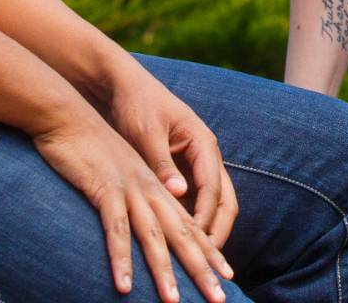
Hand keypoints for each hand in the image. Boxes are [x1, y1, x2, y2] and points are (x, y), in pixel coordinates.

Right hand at [32, 106, 232, 301]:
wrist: (69, 117)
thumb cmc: (94, 150)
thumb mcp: (125, 175)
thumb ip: (140, 200)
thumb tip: (151, 228)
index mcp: (159, 187)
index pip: (192, 224)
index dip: (210, 251)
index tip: (226, 277)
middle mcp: (152, 189)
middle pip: (184, 233)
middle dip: (201, 268)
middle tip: (218, 299)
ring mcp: (131, 189)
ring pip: (153, 236)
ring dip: (164, 272)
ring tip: (173, 302)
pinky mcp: (105, 189)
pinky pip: (116, 229)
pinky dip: (120, 258)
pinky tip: (123, 285)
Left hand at [98, 58, 240, 250]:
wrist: (122, 86)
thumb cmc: (134, 105)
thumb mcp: (146, 134)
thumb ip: (162, 164)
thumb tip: (179, 193)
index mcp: (203, 143)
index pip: (214, 190)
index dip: (206, 219)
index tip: (196, 245)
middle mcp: (206, 154)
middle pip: (225, 200)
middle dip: (218, 231)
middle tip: (207, 262)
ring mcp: (197, 162)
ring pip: (214, 203)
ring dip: (208, 229)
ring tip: (197, 259)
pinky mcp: (183, 169)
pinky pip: (196, 200)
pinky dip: (193, 220)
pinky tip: (180, 241)